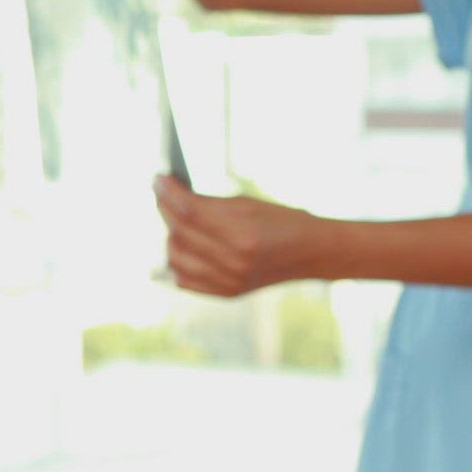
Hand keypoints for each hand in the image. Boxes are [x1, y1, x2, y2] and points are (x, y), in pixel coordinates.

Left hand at [153, 176, 332, 296]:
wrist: (313, 254)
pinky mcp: (226, 293)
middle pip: (180, 233)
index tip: (158, 178)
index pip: (190, 211)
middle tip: (161, 193)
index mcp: (243, 236)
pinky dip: (176, 261)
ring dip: (170, 234)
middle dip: (166, 209)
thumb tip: (173, 195)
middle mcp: (233, 263)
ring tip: (173, 219)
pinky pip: (184, 279)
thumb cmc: (284, 221)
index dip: (169, 192)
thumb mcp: (250, 204)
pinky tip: (180, 245)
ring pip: (176, 257)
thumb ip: (211, 204)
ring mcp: (229, 282)